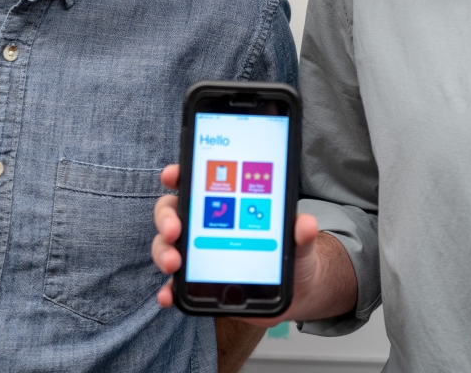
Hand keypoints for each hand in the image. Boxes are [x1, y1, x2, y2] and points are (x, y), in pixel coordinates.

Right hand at [151, 164, 356, 324]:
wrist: (295, 291)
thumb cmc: (292, 255)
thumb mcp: (300, 243)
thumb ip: (301, 234)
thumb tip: (306, 224)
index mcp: (226, 205)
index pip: (196, 182)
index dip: (180, 175)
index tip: (173, 175)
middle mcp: (205, 225)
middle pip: (172, 212)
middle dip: (167, 218)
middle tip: (174, 229)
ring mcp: (198, 252)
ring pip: (167, 245)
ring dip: (164, 252)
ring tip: (174, 264)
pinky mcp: (198, 280)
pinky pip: (175, 284)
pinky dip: (168, 289)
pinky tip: (168, 295)